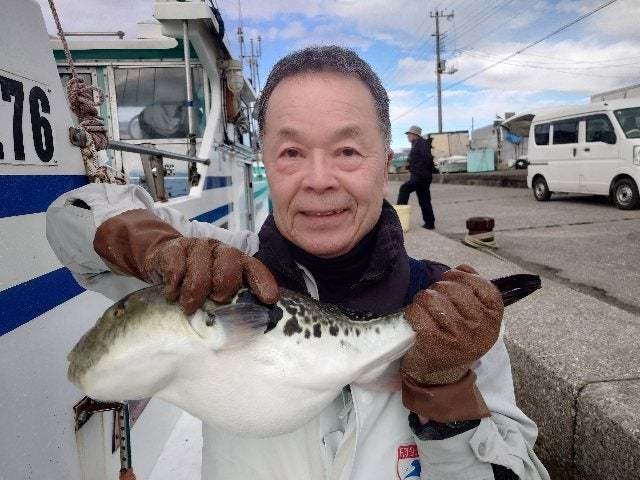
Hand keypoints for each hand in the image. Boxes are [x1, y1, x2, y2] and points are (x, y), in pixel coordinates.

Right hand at [94, 209, 278, 314]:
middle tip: (213, 301)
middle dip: (221, 291)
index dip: (263, 283)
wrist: (163, 259)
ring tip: (187, 306)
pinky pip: (176, 270)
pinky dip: (174, 287)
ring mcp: (198, 246)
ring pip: (200, 274)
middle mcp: (221, 250)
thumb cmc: (196, 280)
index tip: (269, 299)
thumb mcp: (215, 289)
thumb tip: (243, 326)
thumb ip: (230, 301)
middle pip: (228, 272)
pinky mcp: (175, 248)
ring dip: (193, 295)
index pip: (254, 269)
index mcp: (237, 260)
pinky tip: (172, 293)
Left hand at [400, 264, 502, 385]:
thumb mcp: (475, 317)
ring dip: (422, 300)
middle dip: (437, 289)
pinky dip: (412, 313)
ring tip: (424, 310)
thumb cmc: (457, 339)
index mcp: (493, 317)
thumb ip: (473, 289)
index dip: (459, 277)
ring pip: (431, 298)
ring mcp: (458, 337)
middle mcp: (480, 328)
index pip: (480, 283)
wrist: (441, 376)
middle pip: (451, 288)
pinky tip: (416, 320)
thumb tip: (463, 268)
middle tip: (433, 301)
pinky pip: (417, 313)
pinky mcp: (434, 344)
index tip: (449, 281)